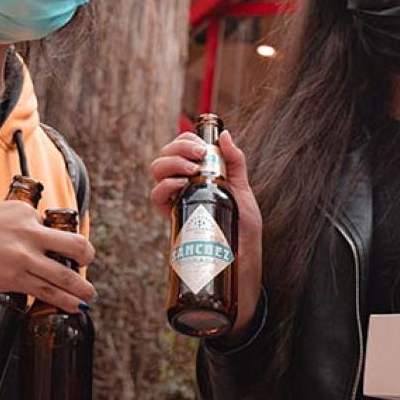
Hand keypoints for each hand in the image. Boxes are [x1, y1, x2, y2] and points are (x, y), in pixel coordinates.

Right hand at [0, 202, 95, 312]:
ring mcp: (23, 256)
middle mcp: (29, 231)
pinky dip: (64, 301)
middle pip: (75, 246)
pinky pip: (47, 292)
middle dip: (86, 258)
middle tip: (86, 265)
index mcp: (24, 212)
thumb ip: (16, 223)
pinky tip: (73, 307)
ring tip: (89, 296)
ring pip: (65, 275)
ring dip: (82, 288)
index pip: (54, 227)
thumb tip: (30, 238)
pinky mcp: (13, 278)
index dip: (60, 242)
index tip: (64, 251)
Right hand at [149, 130, 263, 338]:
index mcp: (198, 178)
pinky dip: (164, 186)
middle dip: (177, 149)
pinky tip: (180, 185)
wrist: (243, 265)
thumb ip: (234, 163)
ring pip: (156, 173)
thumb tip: (223, 134)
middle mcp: (182, 189)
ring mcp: (176, 204)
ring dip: (170, 164)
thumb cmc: (243, 232)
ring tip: (191, 170)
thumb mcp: (243, 192)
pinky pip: (156, 198)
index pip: (180, 150)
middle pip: (164, 157)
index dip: (185, 141)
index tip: (202, 146)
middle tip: (199, 157)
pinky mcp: (173, 221)